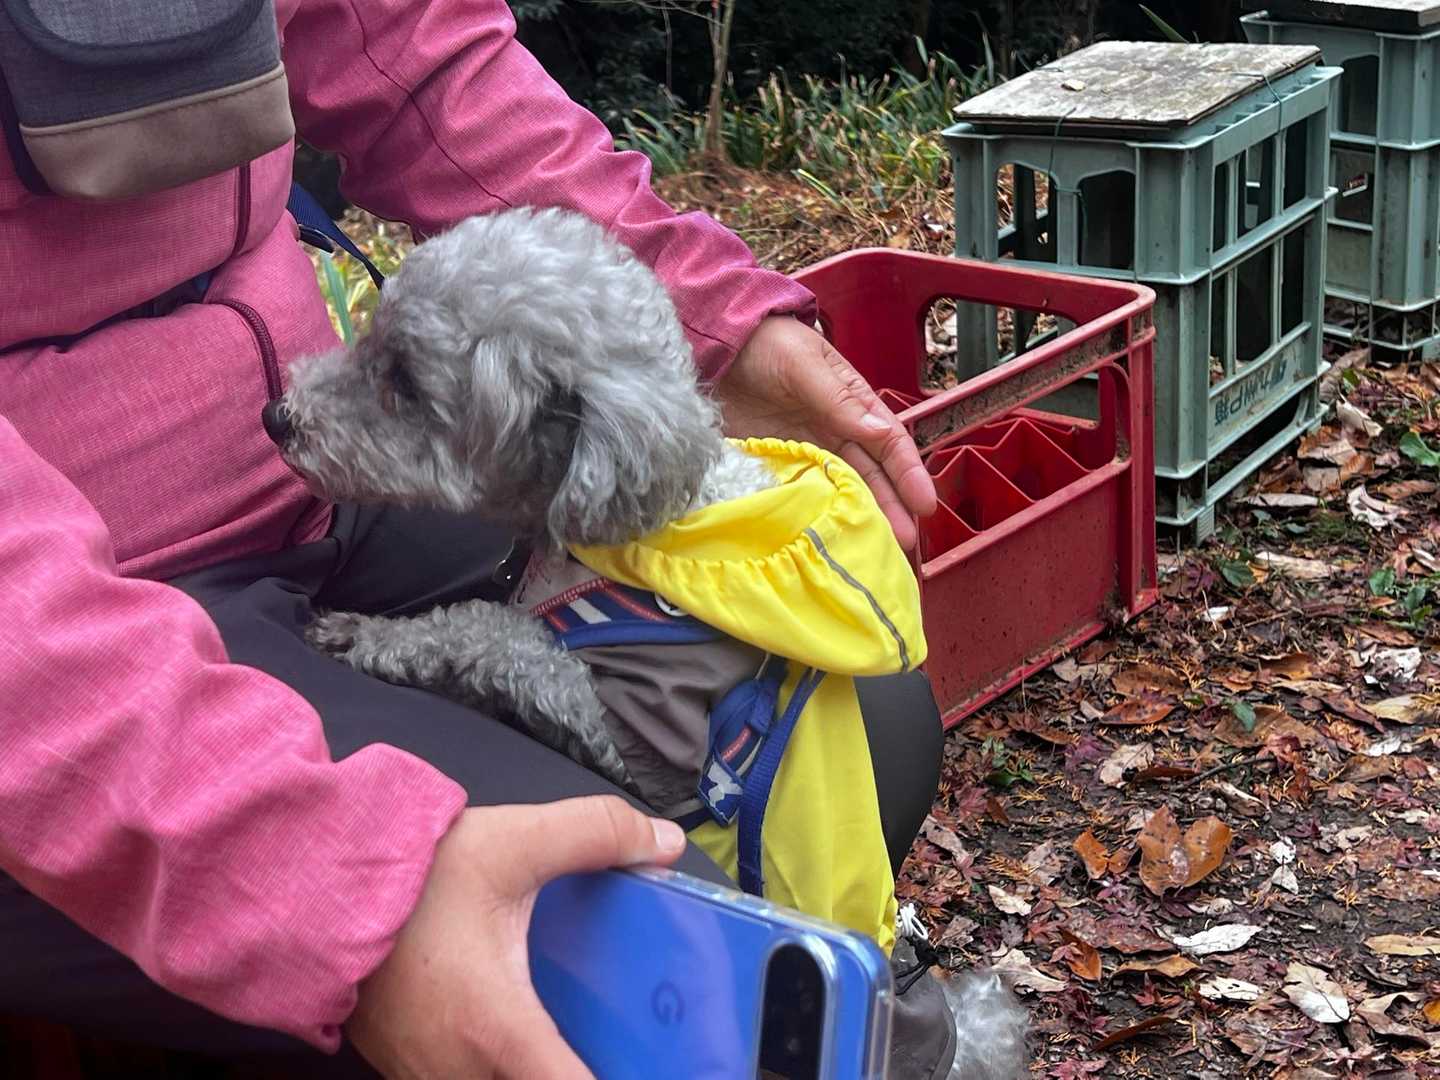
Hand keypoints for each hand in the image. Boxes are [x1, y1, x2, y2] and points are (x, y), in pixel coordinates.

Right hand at [347, 798, 686, 1078]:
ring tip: (575, 1033)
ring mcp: (426, 1076)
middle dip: (577, 1067)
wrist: (312, 879)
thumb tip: (661, 842)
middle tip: (621, 1037)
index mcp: (499, 1030)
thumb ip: (596, 835)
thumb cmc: (411, 874)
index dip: (624, 1078)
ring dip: (536, 1064)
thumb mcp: (515, 841)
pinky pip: (465, 1079)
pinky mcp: (403, 1066)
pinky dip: (499, 1064)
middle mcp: (461, 1072)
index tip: (659, 1063)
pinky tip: (519, 1030)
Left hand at [714, 317, 936, 549]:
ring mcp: (806, 450)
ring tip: (872, 547)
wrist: (715, 348)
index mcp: (853, 403)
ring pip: (840, 489)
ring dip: (857, 516)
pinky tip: (824, 535)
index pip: (889, 443)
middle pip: (870, 474)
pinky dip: (814, 513)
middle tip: (905, 542)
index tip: (924, 504)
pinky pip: (801, 492)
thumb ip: (839, 400)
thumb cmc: (767, 343)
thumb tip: (879, 432)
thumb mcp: (804, 365)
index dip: (909, 474)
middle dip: (891, 506)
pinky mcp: (776, 463)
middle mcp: (835, 431)